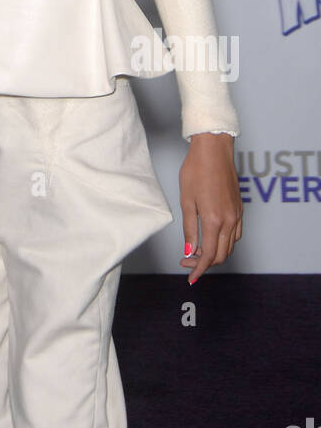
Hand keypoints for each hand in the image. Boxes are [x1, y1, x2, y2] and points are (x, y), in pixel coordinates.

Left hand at [178, 133, 242, 282]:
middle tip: (187, 262)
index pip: (208, 255)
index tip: (190, 277)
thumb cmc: (196, 170)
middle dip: (204, 263)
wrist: (214, 150)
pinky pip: (236, 233)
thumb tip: (190, 251)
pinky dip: (225, 242)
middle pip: (221, 254)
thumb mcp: (187, 201)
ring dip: (215, 253)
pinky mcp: (240, 208)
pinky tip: (213, 238)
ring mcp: (237, 214)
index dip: (198, 269)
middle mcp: (229, 220)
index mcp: (215, 220)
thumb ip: (190, 229)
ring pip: (230, 245)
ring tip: (197, 251)